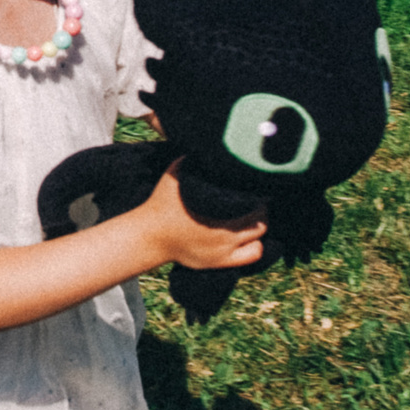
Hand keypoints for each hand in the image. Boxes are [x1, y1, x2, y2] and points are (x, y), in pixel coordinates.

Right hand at [139, 160, 266, 271]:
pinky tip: (244, 237)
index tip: (255, 190)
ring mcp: (222, 255)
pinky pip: (248, 257)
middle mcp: (224, 241)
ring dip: (257, 233)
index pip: (255, 211)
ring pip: (258, 245)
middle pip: (260, 227)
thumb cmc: (160, 206)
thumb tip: (201, 146)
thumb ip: (189, 161)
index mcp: (219, 220)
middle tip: (256, 203)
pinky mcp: (217, 263)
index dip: (259, 199)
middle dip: (260, 213)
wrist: (149, 237)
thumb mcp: (173, 177)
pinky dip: (251, 247)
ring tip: (251, 220)